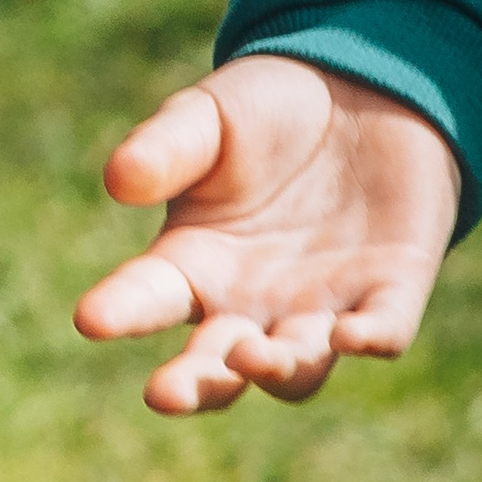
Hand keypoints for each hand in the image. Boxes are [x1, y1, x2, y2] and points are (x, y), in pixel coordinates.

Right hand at [75, 56, 462, 412]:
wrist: (360, 89)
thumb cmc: (266, 109)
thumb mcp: (206, 116)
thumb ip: (165, 148)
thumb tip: (119, 180)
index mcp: (193, 261)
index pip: (147, 297)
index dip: (120, 311)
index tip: (90, 319)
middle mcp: (252, 302)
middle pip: (218, 363)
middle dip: (195, 383)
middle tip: (165, 393)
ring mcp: (322, 306)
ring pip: (298, 368)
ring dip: (278, 370)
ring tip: (256, 357)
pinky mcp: (392, 290)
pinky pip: (383, 330)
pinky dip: (369, 339)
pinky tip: (352, 337)